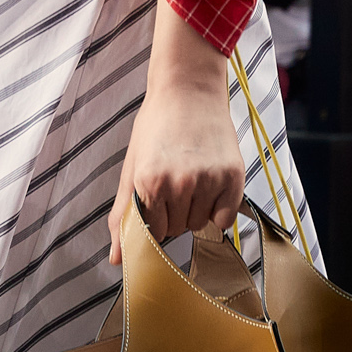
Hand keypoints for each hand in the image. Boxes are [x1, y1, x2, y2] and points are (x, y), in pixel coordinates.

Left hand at [107, 45, 244, 265]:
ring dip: (196, 209)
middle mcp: (180, 184)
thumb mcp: (132, 168)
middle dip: (175, 213)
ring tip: (192, 176)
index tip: (158, 201)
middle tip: (176, 180)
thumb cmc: (157, 127)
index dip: (155, 220)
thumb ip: (123, 216)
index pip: (154, 233)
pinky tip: (211, 183)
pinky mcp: (233, 177)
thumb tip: (117, 260)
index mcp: (149, 183)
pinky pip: (224, 218)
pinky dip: (218, 208)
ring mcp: (208, 180)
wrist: (188, 90)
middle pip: (178, 229)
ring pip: (200, 224)